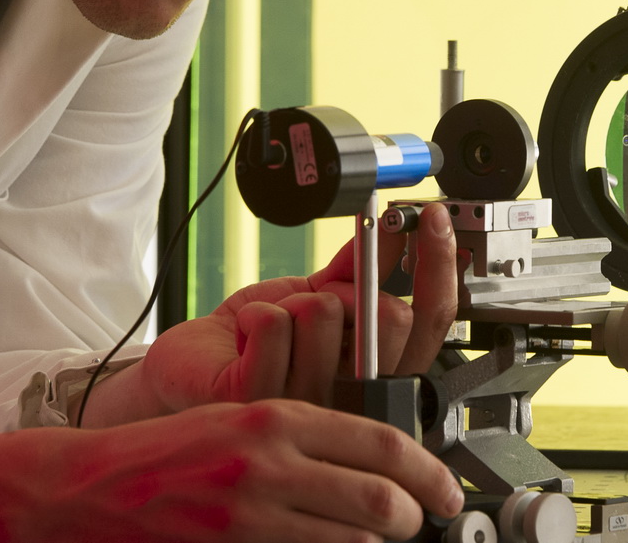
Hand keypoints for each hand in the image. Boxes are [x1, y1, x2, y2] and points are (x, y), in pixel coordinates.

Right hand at [0, 400, 466, 542]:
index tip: (446, 491)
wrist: (84, 492)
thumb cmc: (162, 455)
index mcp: (274, 418)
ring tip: (375, 541)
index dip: (427, 473)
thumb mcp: (236, 420)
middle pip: (379, 502)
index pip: (379, 441)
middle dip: (411, 520)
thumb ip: (300, 437)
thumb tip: (371, 460)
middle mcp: (267, 464)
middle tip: (417, 524)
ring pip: (351, 541)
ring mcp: (249, 517)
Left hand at [118, 201, 457, 421]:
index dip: (437, 265)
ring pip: (324, 310)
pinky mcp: (260, 401)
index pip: (431, 322)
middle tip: (317, 296)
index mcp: (375, 378)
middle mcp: (352, 403)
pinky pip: (275, 321)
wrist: (190, 371)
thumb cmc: (251, 345)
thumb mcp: (312, 301)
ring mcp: (309, 407)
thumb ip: (356, 276)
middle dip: (347, 288)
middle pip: (389, 317)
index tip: (432, 219)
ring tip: (272, 330)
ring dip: (289, 302)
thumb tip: (395, 230)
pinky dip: (255, 311)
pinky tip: (245, 339)